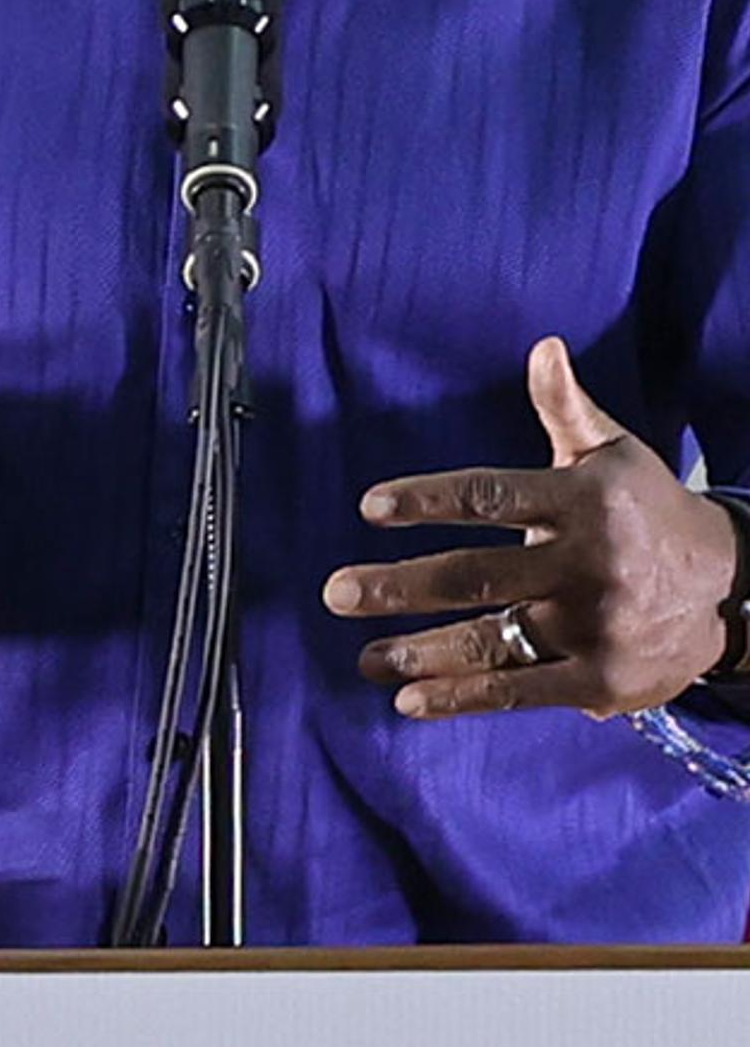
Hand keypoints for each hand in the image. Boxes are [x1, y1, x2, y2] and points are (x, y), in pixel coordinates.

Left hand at [326, 337, 745, 720]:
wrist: (737, 589)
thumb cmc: (650, 512)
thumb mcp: (616, 454)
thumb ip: (566, 407)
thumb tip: (543, 347)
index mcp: (584, 502)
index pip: (492, 496)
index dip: (428, 500)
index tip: (369, 507)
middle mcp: (589, 565)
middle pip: (476, 575)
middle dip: (399, 587)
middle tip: (336, 593)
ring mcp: (597, 627)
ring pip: (491, 641)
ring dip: (419, 653)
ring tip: (364, 658)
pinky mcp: (604, 680)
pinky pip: (519, 691)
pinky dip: (462, 698)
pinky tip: (409, 699)